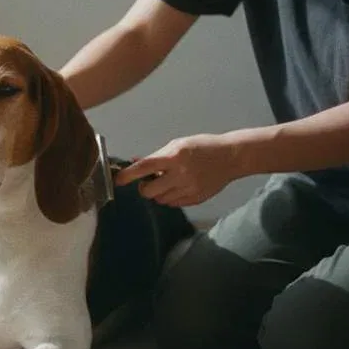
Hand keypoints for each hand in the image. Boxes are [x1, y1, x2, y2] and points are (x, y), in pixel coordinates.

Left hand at [115, 134, 242, 206]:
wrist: (231, 157)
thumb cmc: (202, 147)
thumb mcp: (177, 145)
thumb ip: (156, 156)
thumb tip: (134, 163)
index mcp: (174, 157)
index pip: (144, 168)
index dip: (127, 175)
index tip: (118, 180)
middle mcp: (180, 175)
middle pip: (148, 192)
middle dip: (144, 188)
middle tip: (149, 180)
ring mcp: (189, 189)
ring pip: (160, 200)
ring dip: (158, 192)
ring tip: (167, 181)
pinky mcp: (196, 199)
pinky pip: (173, 204)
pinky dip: (170, 197)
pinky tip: (178, 186)